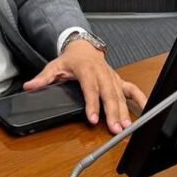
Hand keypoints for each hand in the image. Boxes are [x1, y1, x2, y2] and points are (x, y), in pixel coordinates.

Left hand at [22, 40, 146, 134]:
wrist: (83, 47)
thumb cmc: (70, 59)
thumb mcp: (54, 66)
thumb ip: (43, 78)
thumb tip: (30, 86)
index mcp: (86, 69)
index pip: (90, 89)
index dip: (92, 104)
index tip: (93, 119)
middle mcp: (102, 73)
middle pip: (109, 94)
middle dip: (113, 113)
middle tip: (116, 129)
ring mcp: (112, 77)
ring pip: (120, 95)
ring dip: (125, 112)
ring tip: (126, 127)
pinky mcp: (118, 80)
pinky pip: (132, 89)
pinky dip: (140, 99)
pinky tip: (146, 110)